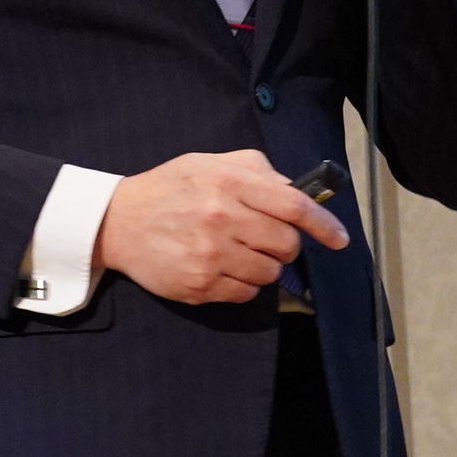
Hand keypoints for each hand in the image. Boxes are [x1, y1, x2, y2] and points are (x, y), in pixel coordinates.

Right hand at [97, 149, 346, 305]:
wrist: (117, 223)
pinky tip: (222, 268)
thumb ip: (255, 170)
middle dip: (284, 244)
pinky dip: (243, 284)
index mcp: (228, 183)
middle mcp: (221, 218)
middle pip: (286, 244)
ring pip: (269, 273)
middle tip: (265, 238)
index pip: (293, 206)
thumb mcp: (209, 163)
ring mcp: (210, 256)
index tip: (339, 239)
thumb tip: (295, 190)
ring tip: (240, 253)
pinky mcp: (199, 285)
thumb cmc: (170, 188)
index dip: (323, 224)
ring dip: (264, 265)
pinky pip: (245, 293)